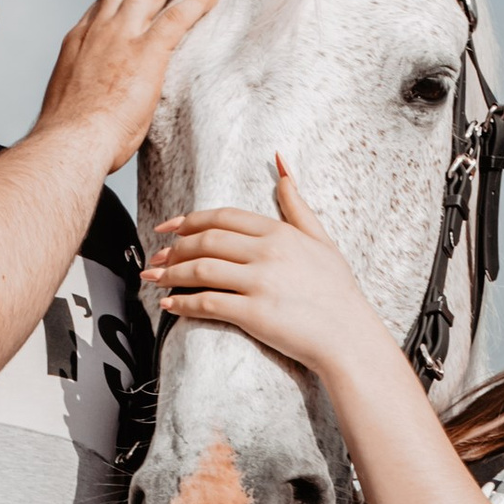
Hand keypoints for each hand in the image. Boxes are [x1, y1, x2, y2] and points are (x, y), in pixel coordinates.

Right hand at [33, 0, 218, 169]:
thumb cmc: (70, 137)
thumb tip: (95, 95)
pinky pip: (177, 16)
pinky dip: (197, 1)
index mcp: (80, 38)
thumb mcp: (72, 99)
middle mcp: (99, 28)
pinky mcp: (145, 53)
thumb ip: (87, 84)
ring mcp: (121, 37)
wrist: (68, 145)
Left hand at [141, 161, 384, 384]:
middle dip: (174, 248)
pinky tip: (169, 305)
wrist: (349, 338)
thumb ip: (297, 204)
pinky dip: (182, 303)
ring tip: (154, 279)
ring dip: (171, 273)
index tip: (168, 228)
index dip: (189, 221)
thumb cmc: (337, 292)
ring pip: (201, 269)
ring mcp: (261, 282)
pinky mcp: (255, 314)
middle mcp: (268, 252)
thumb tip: (281, 165)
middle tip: (156, 258)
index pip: (223, 217)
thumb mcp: (321, 239)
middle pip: (206, 241)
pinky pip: (207, 303)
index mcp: (280, 232)